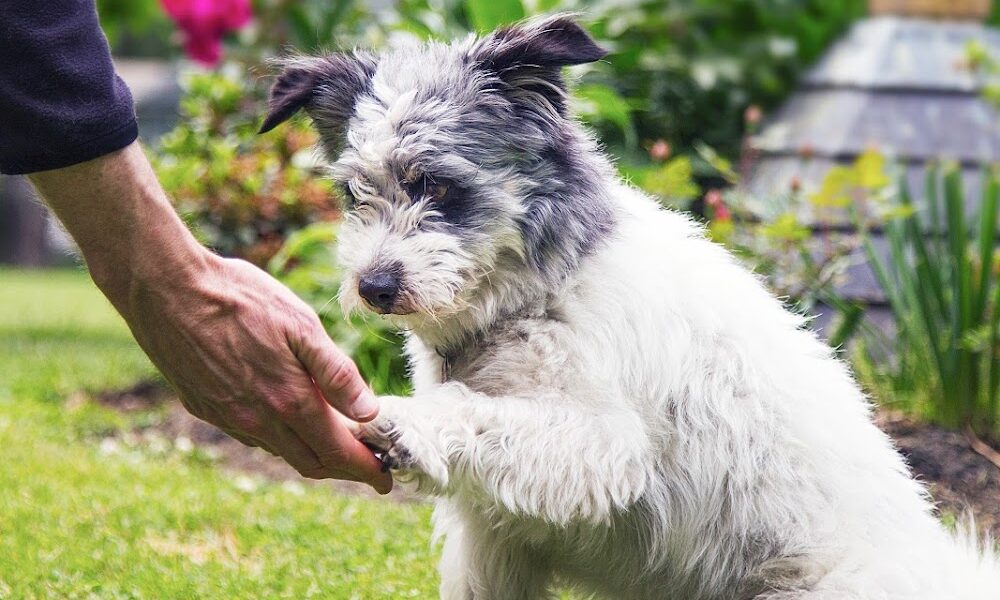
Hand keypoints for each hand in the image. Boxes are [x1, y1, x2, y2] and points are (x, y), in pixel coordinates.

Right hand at [127, 252, 391, 491]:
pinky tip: (284, 416)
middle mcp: (257, 420)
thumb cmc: (240, 298)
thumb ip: (337, 373)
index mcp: (288, 401)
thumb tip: (370, 411)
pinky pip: (250, 434)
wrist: (166, 289)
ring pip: (279, 450)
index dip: (366, 469)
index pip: (337, 453)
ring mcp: (227, 417)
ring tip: (332, 438)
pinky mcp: (204, 407)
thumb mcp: (301, 326)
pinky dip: (278, 436)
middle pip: (310, 462)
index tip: (386, 478)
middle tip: (368, 463)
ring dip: (310, 452)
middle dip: (344, 468)